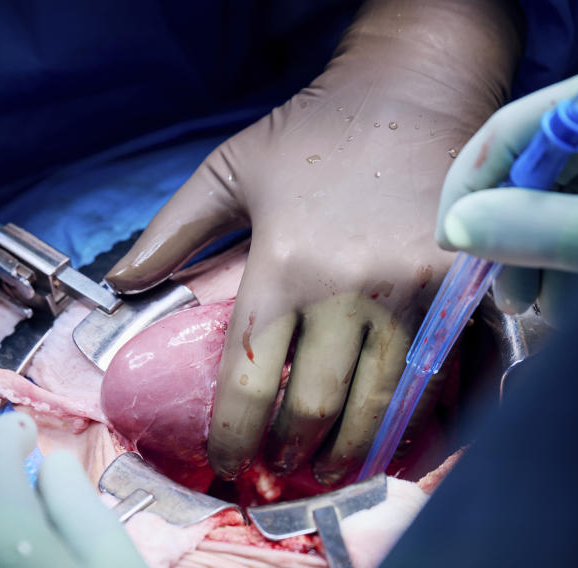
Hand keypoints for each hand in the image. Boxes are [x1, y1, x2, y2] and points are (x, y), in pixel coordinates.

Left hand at [106, 0, 521, 483]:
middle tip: (280, 466)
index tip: (227, 460)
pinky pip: (438, 377)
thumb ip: (172, 230)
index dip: (232, 433)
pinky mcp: (458, 292)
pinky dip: (417, 421)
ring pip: (377, 404)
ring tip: (331, 469)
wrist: (415, 88)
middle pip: (312, 404)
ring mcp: (410, 294)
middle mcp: (347, 290)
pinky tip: (399, 442)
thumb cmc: (318, 130)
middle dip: (290, 450)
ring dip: (349, 449)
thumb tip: (120, 282)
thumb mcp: (231, 167)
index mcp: (283, 264)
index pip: (247, 377)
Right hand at [436, 46, 577, 324]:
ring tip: (556, 313)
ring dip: (549, 263)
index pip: (513, 131)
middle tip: (513, 302)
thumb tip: (457, 229)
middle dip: (517, 239)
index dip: (471, 188)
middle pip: (537, 172)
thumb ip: (533, 231)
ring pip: (564, 203)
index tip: (451, 249)